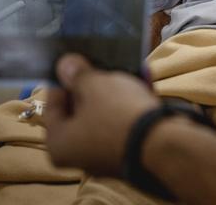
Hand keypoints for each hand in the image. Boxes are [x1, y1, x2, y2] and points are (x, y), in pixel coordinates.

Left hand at [45, 54, 159, 175]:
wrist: (162, 145)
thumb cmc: (116, 114)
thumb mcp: (95, 85)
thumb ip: (77, 74)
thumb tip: (64, 65)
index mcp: (60, 144)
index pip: (53, 106)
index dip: (63, 80)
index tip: (74, 61)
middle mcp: (81, 155)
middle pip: (82, 111)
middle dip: (95, 84)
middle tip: (102, 61)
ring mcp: (109, 155)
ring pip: (108, 114)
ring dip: (118, 89)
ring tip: (127, 63)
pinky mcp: (134, 152)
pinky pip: (128, 121)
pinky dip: (134, 101)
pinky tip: (145, 77)